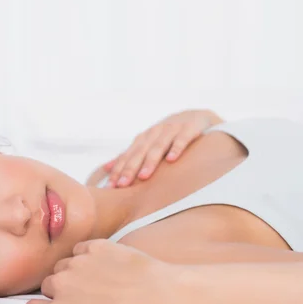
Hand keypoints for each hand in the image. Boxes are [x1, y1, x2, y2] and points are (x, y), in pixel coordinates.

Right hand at [24, 239, 178, 303]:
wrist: (158, 299)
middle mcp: (60, 287)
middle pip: (48, 284)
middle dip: (62, 288)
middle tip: (85, 294)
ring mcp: (76, 264)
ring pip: (63, 264)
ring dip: (74, 270)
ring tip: (99, 279)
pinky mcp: (93, 246)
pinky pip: (80, 248)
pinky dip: (89, 254)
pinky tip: (107, 264)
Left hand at [104, 109, 221, 187]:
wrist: (197, 116)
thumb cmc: (168, 135)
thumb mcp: (148, 144)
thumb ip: (128, 156)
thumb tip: (105, 169)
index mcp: (143, 139)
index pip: (128, 156)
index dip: (119, 170)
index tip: (111, 187)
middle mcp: (154, 133)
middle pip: (140, 152)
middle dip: (130, 168)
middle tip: (123, 185)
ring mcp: (171, 129)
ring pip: (158, 146)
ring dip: (151, 161)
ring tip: (144, 176)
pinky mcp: (189, 128)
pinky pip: (182, 139)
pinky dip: (176, 148)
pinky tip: (172, 159)